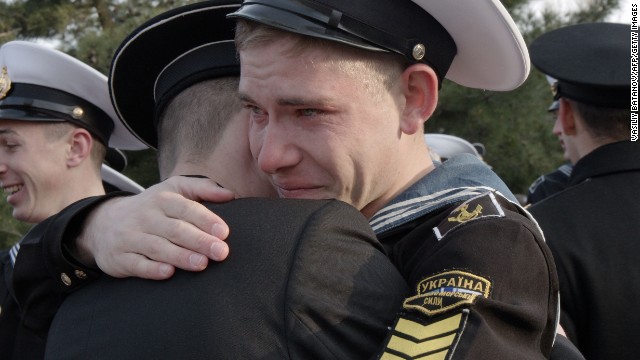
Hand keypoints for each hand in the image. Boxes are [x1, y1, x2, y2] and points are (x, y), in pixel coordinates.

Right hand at [74, 176, 234, 278]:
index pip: (185, 208)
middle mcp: (145, 216)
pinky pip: (136, 264)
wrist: (104, 223)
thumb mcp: (173, 190)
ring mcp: (131, 237)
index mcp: (162, 199)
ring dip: (180, 256)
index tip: (224, 232)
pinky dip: (152, 269)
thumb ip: (203, 189)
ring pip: (158, 247)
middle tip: (221, 252)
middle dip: (199, 241)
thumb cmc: (152, 208)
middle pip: (175, 229)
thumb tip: (231, 194)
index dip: (205, 219)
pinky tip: (169, 273)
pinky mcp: (120, 257)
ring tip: (202, 264)